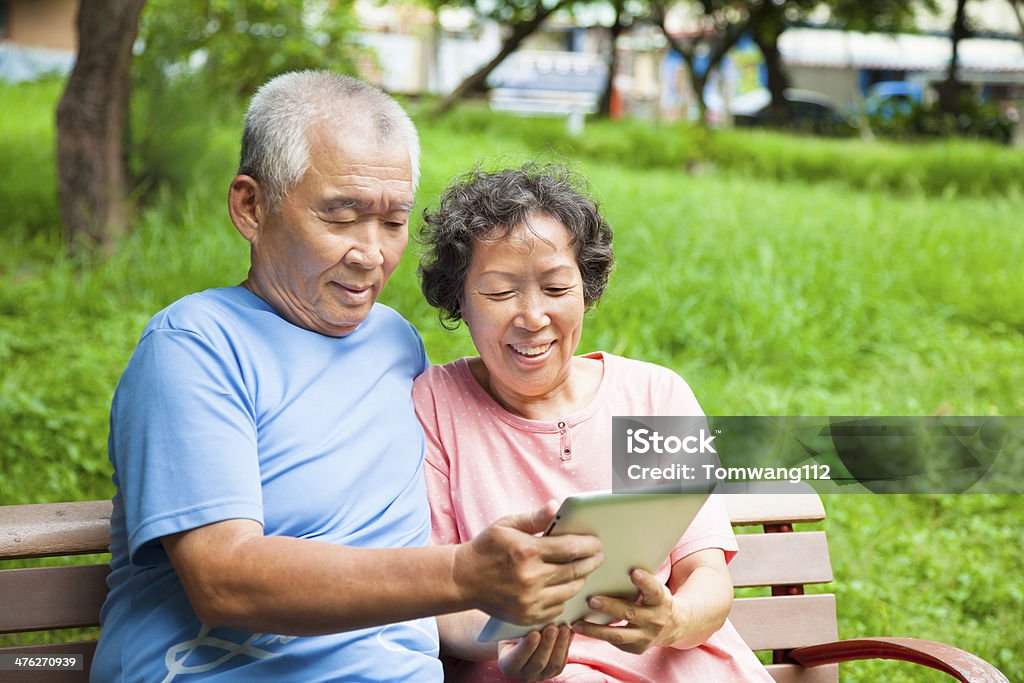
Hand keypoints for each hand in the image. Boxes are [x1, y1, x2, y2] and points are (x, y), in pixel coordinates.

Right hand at [453, 501, 603, 625]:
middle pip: (576, 570)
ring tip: (582, 569)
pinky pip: (559, 607)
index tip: (597, 542)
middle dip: (592, 561)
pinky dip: (565, 596)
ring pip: (571, 590)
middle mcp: (531, 578)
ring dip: (581, 579)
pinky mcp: (528, 616)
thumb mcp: (507, 525)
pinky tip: (563, 586)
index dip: (589, 545)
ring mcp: (530, 601)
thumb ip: (534, 518)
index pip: (571, 548)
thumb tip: (556, 507)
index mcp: (527, 551)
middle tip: (598, 555)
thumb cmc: (486, 548)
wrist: (463, 580)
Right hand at [498, 624, 573, 680]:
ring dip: (560, 645)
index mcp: (508, 665)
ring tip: (564, 628)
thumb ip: (518, 630)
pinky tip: (570, 632)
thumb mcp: (508, 633)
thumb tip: (531, 620)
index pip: (518, 659)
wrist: (517, 645)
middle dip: (547, 644)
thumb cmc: (510, 635)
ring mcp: (540, 675)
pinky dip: (567, 646)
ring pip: (553, 664)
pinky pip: (562, 661)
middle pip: (538, 663)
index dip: (527, 647)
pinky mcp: (553, 672)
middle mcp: (524, 674)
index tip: (535, 634)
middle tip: (552, 627)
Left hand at [571, 568, 679, 654]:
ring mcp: (647, 637)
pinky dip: (598, 636)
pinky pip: (616, 643)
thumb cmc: (656, 599)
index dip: (645, 582)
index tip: (633, 572)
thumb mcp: (656, 588)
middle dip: (610, 607)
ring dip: (595, 630)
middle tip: (591, 600)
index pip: (654, 590)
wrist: (675, 626)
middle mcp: (656, 620)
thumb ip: (641, 581)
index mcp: (661, 600)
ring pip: (618, 635)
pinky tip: (582, 630)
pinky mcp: (638, 649)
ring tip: (577, 624)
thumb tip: (609, 564)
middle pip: (631, 613)